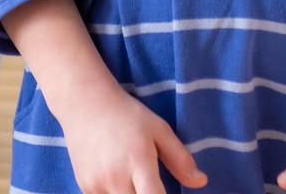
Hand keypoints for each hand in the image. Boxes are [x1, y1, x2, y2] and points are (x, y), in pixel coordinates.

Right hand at [53, 80, 206, 193]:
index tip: (163, 192)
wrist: (84, 102)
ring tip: (134, 180)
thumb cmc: (126, 114)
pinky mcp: (85, 186)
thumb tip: (201, 182)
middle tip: (151, 185)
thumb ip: (180, 159)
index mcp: (138, 162)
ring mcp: (97, 184)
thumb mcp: (158, 129)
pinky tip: (117, 181)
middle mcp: (116, 177)